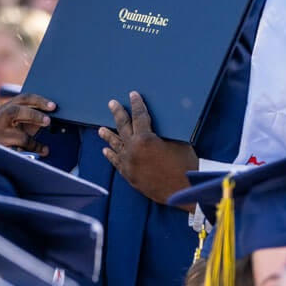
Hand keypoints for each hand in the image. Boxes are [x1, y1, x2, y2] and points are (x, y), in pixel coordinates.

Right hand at [0, 94, 55, 155]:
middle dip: (34, 114)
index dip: (39, 101)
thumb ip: (37, 117)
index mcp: (9, 107)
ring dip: (32, 139)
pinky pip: (19, 147)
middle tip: (48, 121)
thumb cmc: (13, 133)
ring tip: (45, 142)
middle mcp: (0, 117)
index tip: (53, 106)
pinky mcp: (0, 146)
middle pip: (15, 110)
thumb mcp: (26, 122)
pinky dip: (34, 148)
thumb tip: (57, 115)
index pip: (24, 98)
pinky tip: (44, 150)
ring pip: (16, 134)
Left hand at [100, 91, 195, 206]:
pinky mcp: (129, 175)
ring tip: (100, 129)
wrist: (182, 190)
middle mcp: (132, 150)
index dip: (137, 104)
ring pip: (115, 146)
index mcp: (145, 139)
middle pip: (122, 127)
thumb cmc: (184, 165)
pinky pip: (116, 162)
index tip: (133, 95)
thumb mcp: (178, 143)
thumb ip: (164, 134)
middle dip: (118, 114)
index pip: (139, 116)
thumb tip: (159, 127)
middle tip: (112, 104)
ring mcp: (128, 163)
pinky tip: (106, 151)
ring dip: (108, 136)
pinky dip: (111, 155)